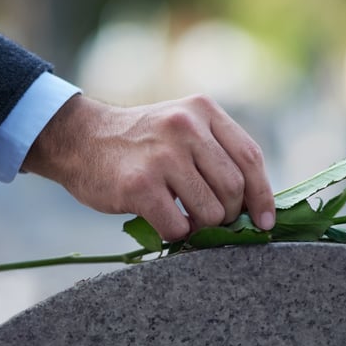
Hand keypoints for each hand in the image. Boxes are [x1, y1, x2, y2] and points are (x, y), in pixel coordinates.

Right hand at [22, 93, 274, 240]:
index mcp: (203, 110)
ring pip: (211, 211)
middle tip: (212, 220)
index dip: (263, 195)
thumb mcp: (182, 127)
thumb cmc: (140, 144)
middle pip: (234, 188)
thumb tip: (256, 204)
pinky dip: (177, 235)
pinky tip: (166, 223)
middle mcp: (186, 127)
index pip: (250, 157)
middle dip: (229, 214)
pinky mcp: (140, 185)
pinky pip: (178, 226)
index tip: (265, 221)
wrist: (80, 139)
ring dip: (202, 227)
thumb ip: (216, 152)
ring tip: (186, 220)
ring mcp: (162, 155)